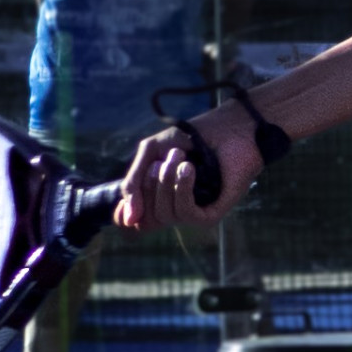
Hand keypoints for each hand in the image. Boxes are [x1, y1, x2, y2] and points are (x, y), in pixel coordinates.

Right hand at [113, 105, 262, 231]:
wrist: (229, 130)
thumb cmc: (191, 139)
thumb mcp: (151, 153)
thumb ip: (133, 182)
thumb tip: (127, 219)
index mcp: (158, 198)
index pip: (136, 221)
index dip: (125, 216)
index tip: (122, 204)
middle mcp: (173, 209)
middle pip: (146, 218)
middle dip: (149, 185)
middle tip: (165, 160)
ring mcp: (193, 213)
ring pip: (164, 215)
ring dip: (167, 182)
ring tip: (181, 157)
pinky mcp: (211, 214)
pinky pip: (186, 213)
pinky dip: (183, 189)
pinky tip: (190, 169)